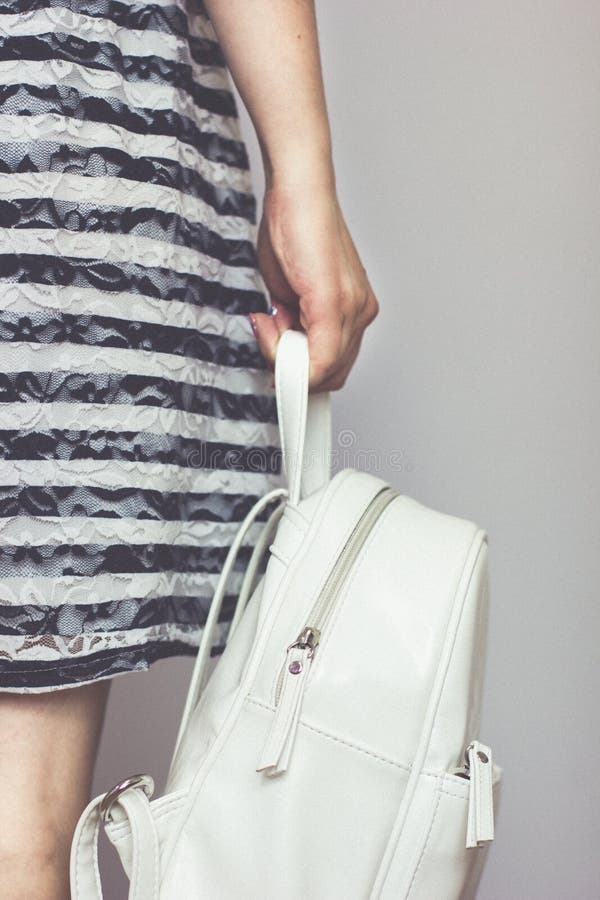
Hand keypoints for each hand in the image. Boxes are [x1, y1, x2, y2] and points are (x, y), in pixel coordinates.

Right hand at [249, 183, 378, 390]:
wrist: (298, 190)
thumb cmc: (292, 231)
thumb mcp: (290, 293)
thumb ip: (292, 325)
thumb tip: (284, 350)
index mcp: (354, 311)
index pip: (333, 367)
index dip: (299, 372)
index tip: (273, 355)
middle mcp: (361, 312)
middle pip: (330, 375)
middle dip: (291, 367)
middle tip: (267, 333)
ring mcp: (353, 309)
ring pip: (322, 371)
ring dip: (284, 356)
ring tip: (268, 318)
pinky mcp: (336, 303)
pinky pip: (319, 358)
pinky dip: (288, 355)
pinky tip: (270, 325)